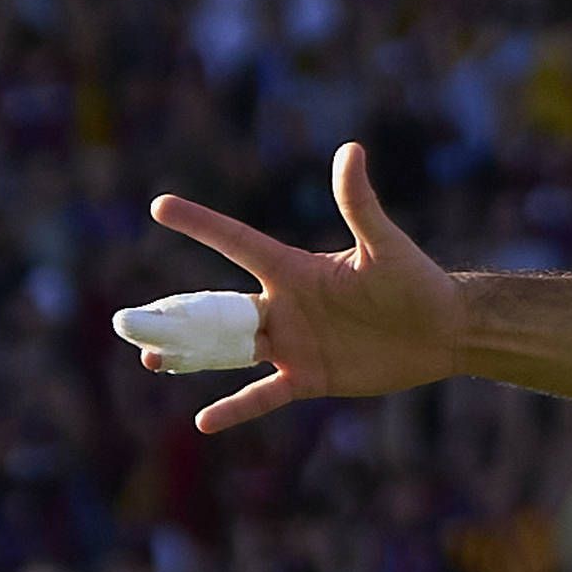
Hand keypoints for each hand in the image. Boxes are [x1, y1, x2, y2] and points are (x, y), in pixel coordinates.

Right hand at [142, 140, 469, 434]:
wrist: (442, 330)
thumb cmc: (415, 281)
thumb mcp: (384, 244)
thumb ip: (359, 203)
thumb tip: (350, 150)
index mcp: (293, 269)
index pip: (236, 242)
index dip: (201, 224)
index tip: (160, 206)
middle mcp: (284, 305)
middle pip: (217, 309)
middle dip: (175, 313)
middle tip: (129, 318)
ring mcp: (294, 343)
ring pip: (230, 351)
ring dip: (190, 357)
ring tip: (150, 358)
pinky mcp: (311, 376)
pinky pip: (265, 394)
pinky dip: (237, 407)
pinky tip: (204, 421)